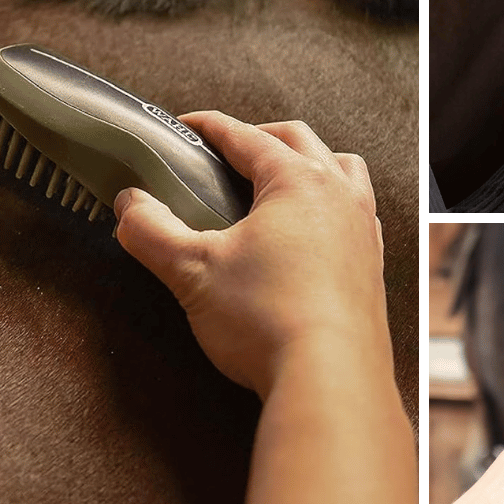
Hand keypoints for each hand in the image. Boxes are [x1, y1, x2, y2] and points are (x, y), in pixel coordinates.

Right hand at [113, 112, 388, 396]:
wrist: (330, 377)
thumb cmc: (266, 320)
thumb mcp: (192, 271)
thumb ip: (152, 231)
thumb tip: (129, 204)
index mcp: (297, 182)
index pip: (246, 137)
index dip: (209, 127)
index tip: (185, 126)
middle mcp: (339, 195)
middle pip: (300, 140)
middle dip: (260, 136)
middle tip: (227, 152)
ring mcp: (364, 229)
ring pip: (345, 169)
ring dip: (312, 162)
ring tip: (280, 182)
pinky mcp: (374, 266)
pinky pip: (361, 213)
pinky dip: (337, 204)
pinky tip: (317, 230)